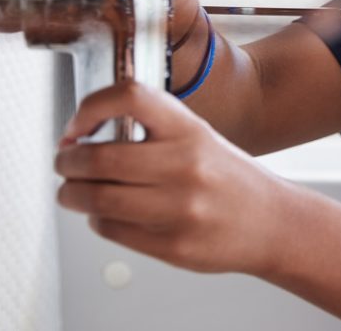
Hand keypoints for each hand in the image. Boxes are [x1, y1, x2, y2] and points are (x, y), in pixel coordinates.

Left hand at [55, 81, 293, 274]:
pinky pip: (111, 229)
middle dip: (68, 162)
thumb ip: (151, 133)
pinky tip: (107, 215)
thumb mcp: (199, 138)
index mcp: (190, 130)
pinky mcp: (173, 245)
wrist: (274, 223)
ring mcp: (180, 208)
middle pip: (98, 157)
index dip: (90, 107)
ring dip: (72, 194)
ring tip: (73, 192)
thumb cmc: (231, 180)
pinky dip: (97, 220)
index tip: (78, 126)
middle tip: (65, 163)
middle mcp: (186, 165)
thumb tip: (82, 138)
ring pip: (96, 199)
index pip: (130, 96)